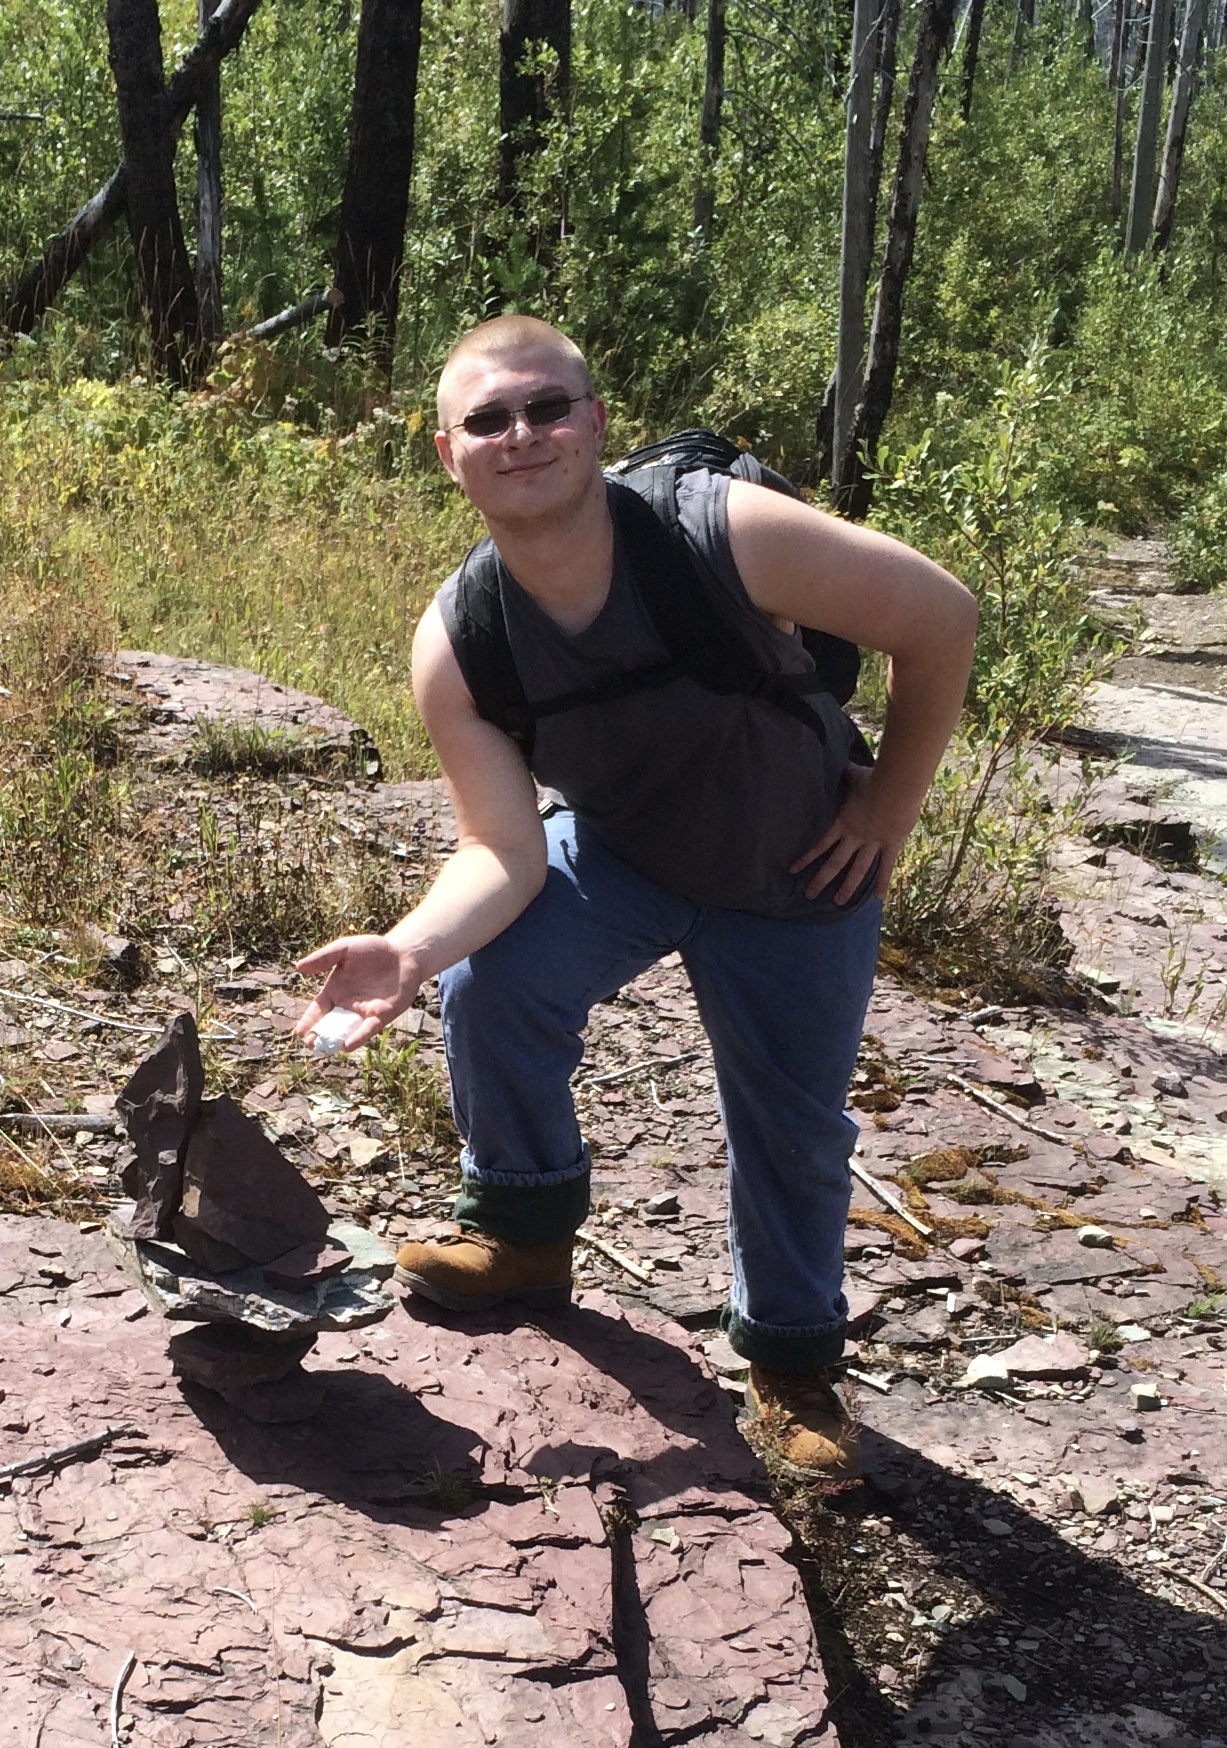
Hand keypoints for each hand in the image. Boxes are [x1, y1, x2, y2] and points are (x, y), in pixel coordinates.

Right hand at [293, 934, 421, 1052]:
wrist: (403, 954)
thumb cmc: (372, 950)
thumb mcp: (344, 949)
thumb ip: (324, 957)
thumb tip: (299, 967)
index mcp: (334, 991)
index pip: (318, 1010)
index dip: (309, 1021)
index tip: (300, 1032)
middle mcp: (347, 1006)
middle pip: (330, 1025)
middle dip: (319, 1036)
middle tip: (309, 1044)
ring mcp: (364, 1012)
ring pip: (346, 1031)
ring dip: (336, 1041)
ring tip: (325, 1049)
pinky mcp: (381, 1015)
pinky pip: (367, 1029)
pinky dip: (358, 1037)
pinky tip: (348, 1045)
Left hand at [790, 764, 916, 903]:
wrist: (896, 787)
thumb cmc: (873, 778)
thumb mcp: (853, 774)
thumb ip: (843, 772)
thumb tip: (833, 758)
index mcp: (842, 823)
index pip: (818, 844)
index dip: (805, 858)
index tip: (792, 870)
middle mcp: (855, 837)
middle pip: (835, 863)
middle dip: (821, 880)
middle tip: (809, 895)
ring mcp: (873, 843)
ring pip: (857, 870)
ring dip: (848, 887)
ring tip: (838, 902)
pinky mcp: (891, 845)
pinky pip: (885, 867)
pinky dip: (881, 882)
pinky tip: (877, 899)